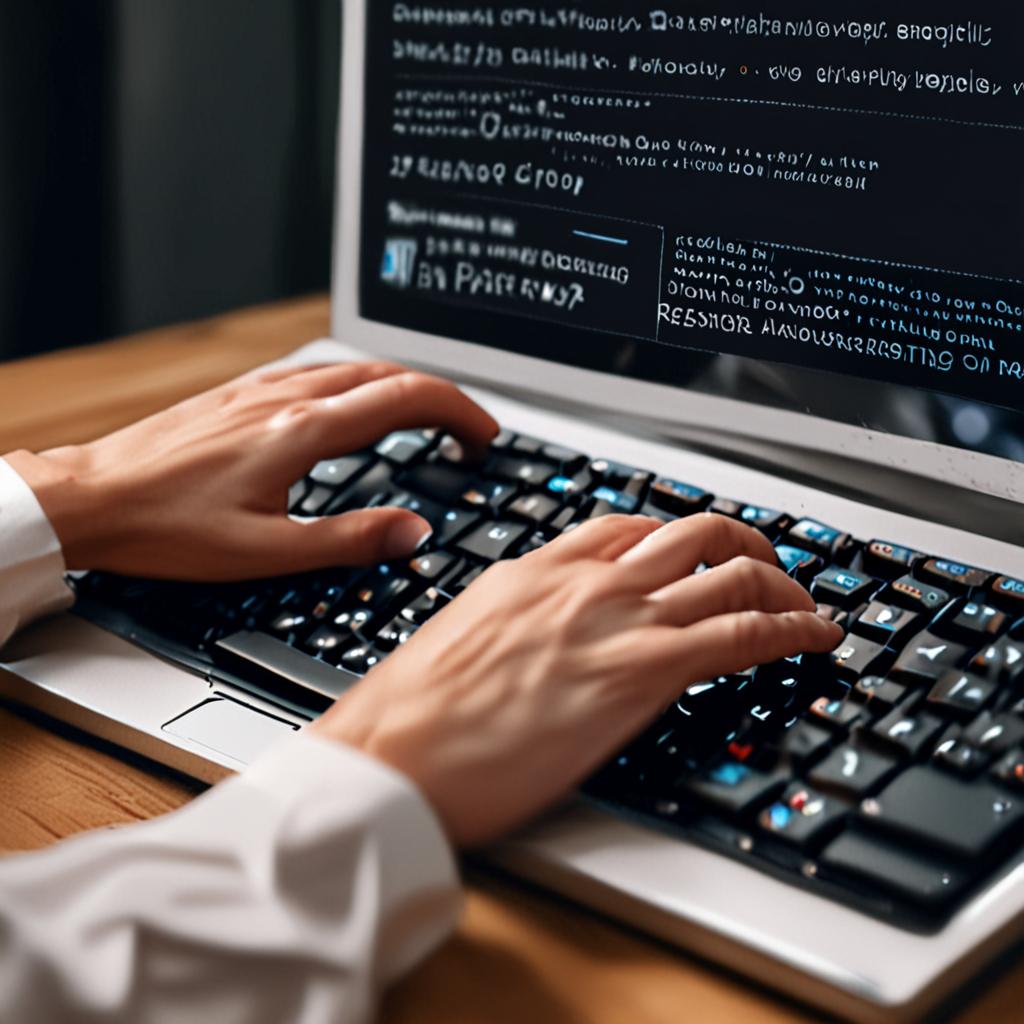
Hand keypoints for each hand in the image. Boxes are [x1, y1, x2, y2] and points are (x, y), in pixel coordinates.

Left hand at [4, 362, 496, 578]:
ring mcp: (263, 390)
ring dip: (403, 387)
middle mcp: (288, 399)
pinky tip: (353, 408)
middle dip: (441, 398)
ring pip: (355, 369)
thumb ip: (350, 539)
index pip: (407, 400)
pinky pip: (319, 374)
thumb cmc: (167, 526)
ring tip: (426, 420)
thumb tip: (413, 533)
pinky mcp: (242, 395)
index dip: (459, 413)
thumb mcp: (268, 550)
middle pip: (389, 375)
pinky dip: (360, 386)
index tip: (483, 436)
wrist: (90, 497)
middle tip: (467, 433)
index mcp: (304, 431)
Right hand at [312, 513, 842, 846]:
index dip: (676, 537)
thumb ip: (514, 627)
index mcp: (534, 571)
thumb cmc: (410, 715)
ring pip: (728, 568)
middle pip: (689, 531)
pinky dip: (792, 627)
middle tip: (765, 563)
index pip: (626, 528)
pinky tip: (815, 638)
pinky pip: (742, 631)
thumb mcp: (462, 643)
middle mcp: (582, 581)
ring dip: (781, 578)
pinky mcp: (642, 672)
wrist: (392, 755)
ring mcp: (615, 620)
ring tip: (804, 601)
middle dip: (743, 541)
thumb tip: (540, 642)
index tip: (697, 554)